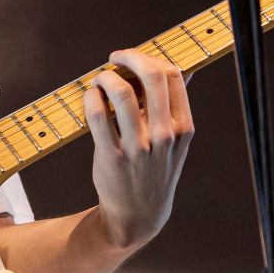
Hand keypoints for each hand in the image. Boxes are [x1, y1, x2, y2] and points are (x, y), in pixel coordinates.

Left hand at [82, 49, 193, 250]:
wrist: (138, 215)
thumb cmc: (155, 171)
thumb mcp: (176, 143)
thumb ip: (175, 108)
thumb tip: (180, 71)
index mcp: (182, 128)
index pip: (173, 75)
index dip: (150, 57)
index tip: (134, 58)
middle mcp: (164, 136)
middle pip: (151, 76)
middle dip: (130, 57)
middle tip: (115, 57)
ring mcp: (138, 147)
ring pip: (122, 92)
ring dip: (106, 77)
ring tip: (100, 79)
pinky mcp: (111, 157)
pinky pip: (98, 115)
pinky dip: (91, 97)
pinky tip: (90, 96)